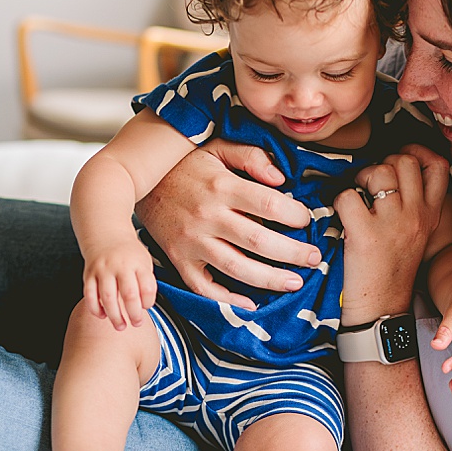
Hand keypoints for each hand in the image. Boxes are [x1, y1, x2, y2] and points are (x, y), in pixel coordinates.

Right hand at [82, 238, 156, 329]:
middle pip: (129, 294)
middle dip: (134, 314)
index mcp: (138, 263)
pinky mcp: (89, 275)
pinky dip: (95, 309)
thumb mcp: (144, 262)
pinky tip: (103, 315)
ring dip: (115, 316)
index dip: (149, 302)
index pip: (147, 287)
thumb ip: (146, 282)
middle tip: (137, 323)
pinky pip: (90, 296)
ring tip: (121, 326)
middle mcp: (120, 266)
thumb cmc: (128, 253)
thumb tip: (145, 306)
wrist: (107, 235)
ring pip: (108, 298)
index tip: (147, 307)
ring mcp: (103, 270)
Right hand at [137, 139, 317, 307]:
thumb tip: (281, 179)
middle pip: (259, 240)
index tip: (308, 220)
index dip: (296, 215)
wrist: (138, 181)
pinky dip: (226, 298)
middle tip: (314, 258)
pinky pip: (204, 286)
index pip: (269, 204)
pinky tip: (250, 303)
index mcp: (221, 187)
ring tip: (294, 282)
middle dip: (293, 253)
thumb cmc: (185, 164)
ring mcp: (192, 241)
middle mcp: (208, 216)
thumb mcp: (217, 147)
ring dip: (270, 279)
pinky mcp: (179, 259)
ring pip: (237, 267)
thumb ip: (251, 157)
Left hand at [335, 146, 451, 324]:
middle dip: (383, 163)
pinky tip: (343, 216)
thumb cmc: (393, 270)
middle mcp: (416, 216)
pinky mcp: (365, 234)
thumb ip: (415, 204)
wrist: (381, 310)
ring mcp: (392, 224)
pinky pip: (348, 195)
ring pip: (378, 171)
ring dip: (361, 177)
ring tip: (358, 197)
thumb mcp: (418, 235)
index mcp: (431, 215)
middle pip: (404, 161)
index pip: (438, 165)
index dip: (417, 152)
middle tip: (371, 183)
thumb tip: (394, 169)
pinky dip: (339, 200)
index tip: (400, 158)